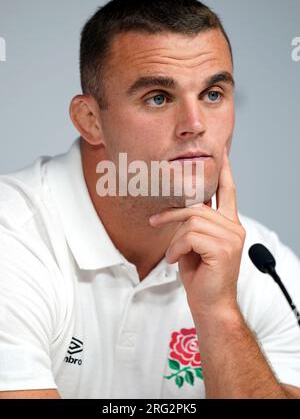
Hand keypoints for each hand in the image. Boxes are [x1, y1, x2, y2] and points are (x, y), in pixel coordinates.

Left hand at [149, 147, 245, 314]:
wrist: (210, 305)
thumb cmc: (201, 275)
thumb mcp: (194, 244)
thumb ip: (194, 223)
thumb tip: (183, 206)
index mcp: (230, 224)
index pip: (228, 191)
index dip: (225, 171)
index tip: (222, 153)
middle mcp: (234, 228)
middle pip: (197, 206)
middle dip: (171, 215)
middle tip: (154, 222)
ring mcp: (231, 238)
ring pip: (192, 220)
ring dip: (175, 239)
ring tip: (174, 255)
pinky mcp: (223, 249)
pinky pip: (189, 236)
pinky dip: (176, 248)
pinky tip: (177, 261)